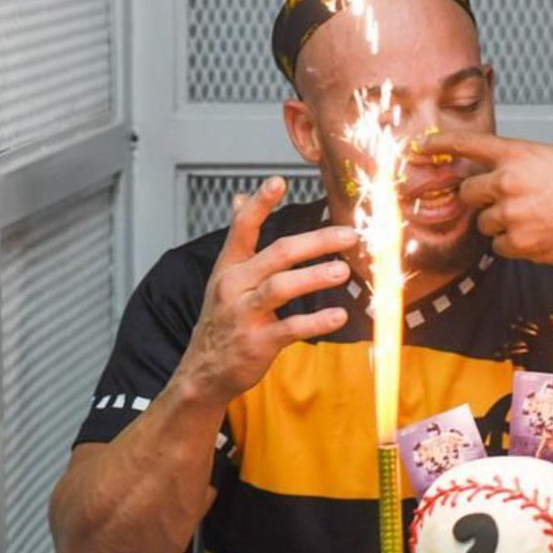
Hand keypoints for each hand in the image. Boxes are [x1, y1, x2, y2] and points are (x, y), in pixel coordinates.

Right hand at [174, 176, 357, 407]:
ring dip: (315, 277)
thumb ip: (239, 240)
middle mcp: (234, 286)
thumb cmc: (223, 319)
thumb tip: (239, 198)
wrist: (203, 372)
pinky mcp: (257, 342)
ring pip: (282, 287)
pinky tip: (339, 315)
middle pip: (278, 254)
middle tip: (349, 235)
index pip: (242, 228)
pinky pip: (291, 328)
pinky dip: (316, 321)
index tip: (279, 181)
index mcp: (229, 267)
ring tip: (344, 271)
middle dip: (317, 242)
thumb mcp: (224, 277)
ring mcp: (244, 314)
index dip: (259, 204)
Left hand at [420, 133, 552, 264]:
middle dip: (481, 199)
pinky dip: (514, 244)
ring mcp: (513, 213)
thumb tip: (492, 173)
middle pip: (468, 192)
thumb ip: (518, 162)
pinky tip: (539, 234)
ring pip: (484, 223)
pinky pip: (500, 246)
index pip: (467, 144)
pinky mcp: (521, 242)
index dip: (438, 144)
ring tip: (535, 218)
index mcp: (519, 154)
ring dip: (502, 223)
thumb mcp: (551, 157)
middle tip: (507, 201)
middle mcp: (510, 181)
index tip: (419, 147)